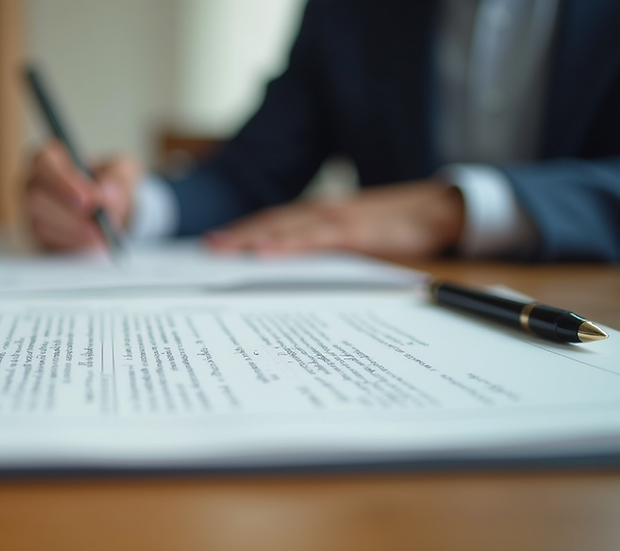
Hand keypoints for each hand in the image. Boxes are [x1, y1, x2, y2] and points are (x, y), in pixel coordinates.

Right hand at [24, 140, 139, 250]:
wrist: (111, 210)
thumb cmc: (109, 182)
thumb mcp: (123, 171)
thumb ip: (118, 178)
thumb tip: (105, 193)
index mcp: (50, 159)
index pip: (43, 162)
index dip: (64, 182)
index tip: (89, 199)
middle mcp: (35, 184)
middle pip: (36, 197)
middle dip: (69, 213)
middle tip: (96, 224)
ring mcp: (34, 212)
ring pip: (41, 224)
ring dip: (73, 232)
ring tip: (100, 236)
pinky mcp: (40, 237)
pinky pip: (48, 243)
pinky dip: (72, 245)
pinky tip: (91, 243)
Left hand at [205, 179, 464, 259]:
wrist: (440, 209)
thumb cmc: (397, 224)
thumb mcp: (356, 235)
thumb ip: (327, 244)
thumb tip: (295, 262)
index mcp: (321, 213)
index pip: (274, 220)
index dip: (244, 229)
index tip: (216, 241)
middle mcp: (322, 211)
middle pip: (270, 221)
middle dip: (237, 234)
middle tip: (205, 248)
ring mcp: (336, 219)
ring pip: (284, 227)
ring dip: (250, 237)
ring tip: (222, 249)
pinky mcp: (353, 231)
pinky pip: (312, 239)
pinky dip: (285, 245)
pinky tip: (262, 253)